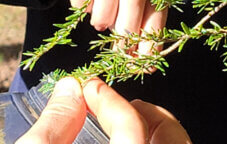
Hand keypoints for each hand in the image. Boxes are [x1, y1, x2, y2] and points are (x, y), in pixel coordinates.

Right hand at [16, 77, 191, 143]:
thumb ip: (55, 122)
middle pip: (172, 139)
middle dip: (148, 113)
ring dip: (156, 130)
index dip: (107, 99)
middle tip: (119, 103)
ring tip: (127, 123)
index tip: (87, 88)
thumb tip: (71, 88)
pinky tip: (128, 142)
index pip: (131, 126)